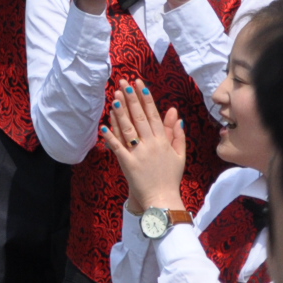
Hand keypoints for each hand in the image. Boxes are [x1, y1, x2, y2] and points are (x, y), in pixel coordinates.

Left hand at [106, 80, 187, 214]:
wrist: (163, 200)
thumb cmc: (170, 177)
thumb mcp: (179, 155)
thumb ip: (177, 135)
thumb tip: (176, 115)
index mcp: (163, 141)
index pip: (153, 115)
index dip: (146, 98)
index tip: (139, 84)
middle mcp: (151, 145)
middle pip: (140, 118)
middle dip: (131, 98)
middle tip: (123, 82)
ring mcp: (139, 154)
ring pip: (128, 129)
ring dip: (121, 112)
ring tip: (114, 97)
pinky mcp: (128, 164)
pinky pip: (117, 148)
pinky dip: (110, 137)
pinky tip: (103, 125)